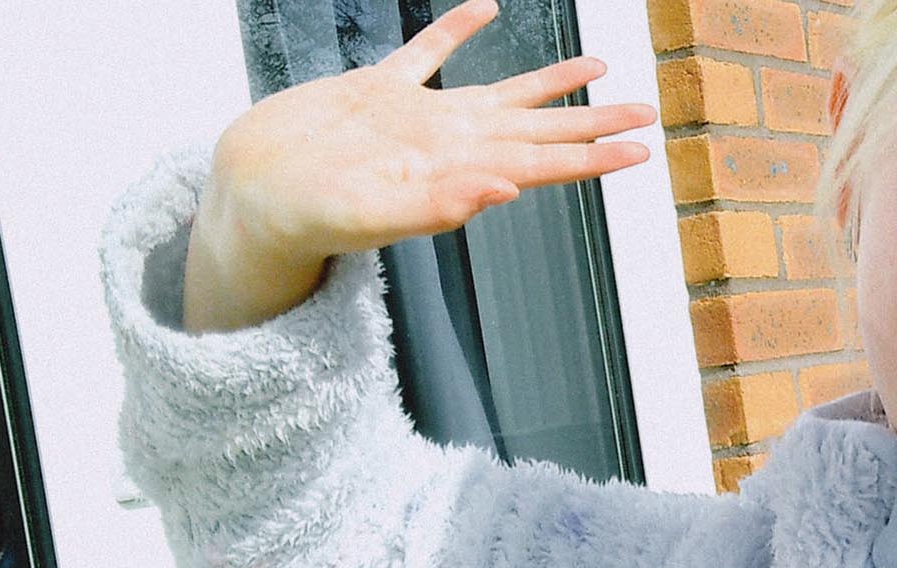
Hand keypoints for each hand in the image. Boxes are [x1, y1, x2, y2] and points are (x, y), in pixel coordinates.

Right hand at [184, 0, 653, 330]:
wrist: (251, 195)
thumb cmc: (307, 218)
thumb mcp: (374, 218)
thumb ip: (440, 207)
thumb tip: (507, 188)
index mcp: (457, 170)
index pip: (544, 163)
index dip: (594, 155)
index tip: (639, 150)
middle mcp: (450, 143)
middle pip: (540, 129)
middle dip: (594, 122)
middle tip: (645, 113)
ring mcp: (417, 115)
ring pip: (500, 91)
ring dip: (549, 81)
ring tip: (596, 65)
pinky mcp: (378, 91)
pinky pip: (427, 50)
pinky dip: (458, 28)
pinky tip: (485, 9)